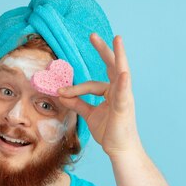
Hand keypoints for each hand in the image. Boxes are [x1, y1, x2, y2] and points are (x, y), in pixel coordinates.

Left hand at [58, 33, 143, 158]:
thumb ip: (77, 103)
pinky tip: (123, 73)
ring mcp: (124, 97)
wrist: (120, 150)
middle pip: (112, 65)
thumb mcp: (89, 114)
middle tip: (92, 35)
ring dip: (119, 55)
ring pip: (120, 72)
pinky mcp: (125, 106)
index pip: (90, 85)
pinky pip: (123, 92)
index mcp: (111, 92)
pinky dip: (123, 83)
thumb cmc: (109, 132)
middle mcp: (120, 91)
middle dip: (104, 50)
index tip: (60, 92)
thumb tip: (61, 94)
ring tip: (117, 39)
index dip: (75, 88)